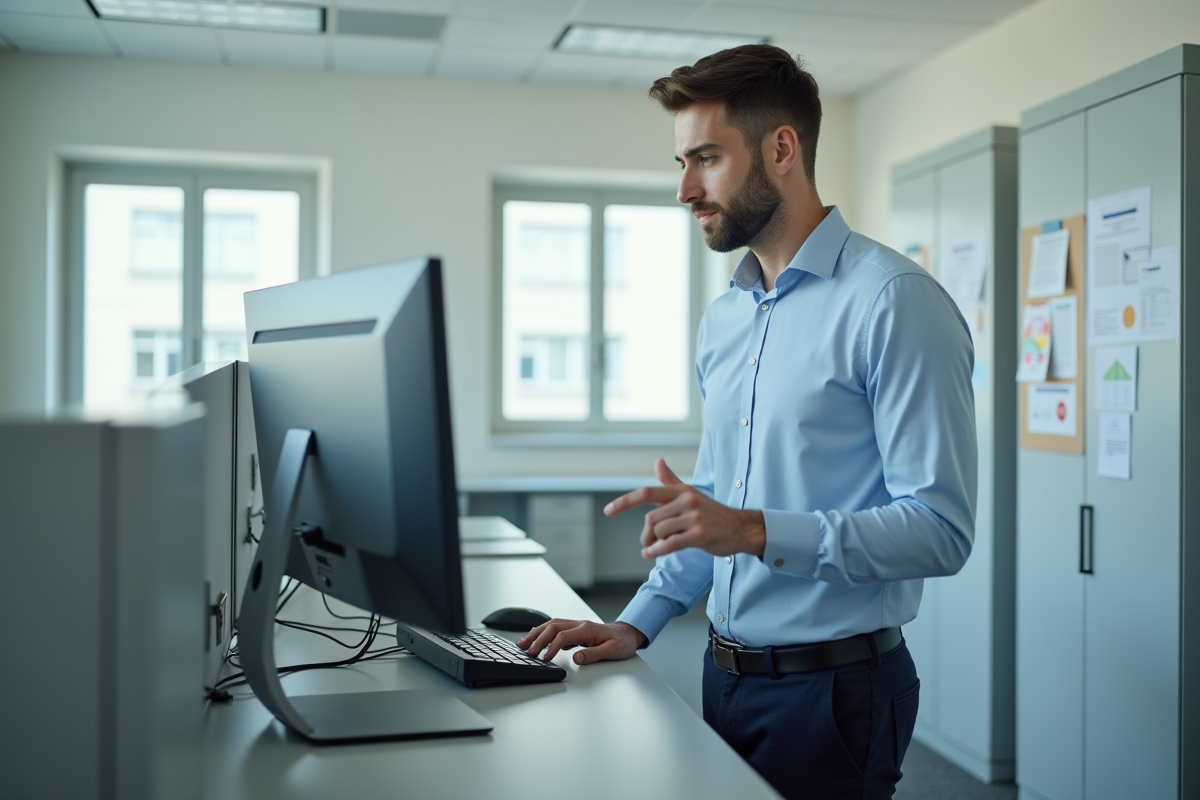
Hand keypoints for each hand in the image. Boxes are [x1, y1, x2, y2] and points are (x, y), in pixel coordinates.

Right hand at [517, 619, 646, 664]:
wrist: (629, 634)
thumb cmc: (623, 643)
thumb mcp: (612, 651)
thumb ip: (593, 654)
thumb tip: (576, 658)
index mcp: (587, 629)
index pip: (563, 636)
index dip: (551, 647)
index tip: (544, 659)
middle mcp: (580, 624)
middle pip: (553, 627)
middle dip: (537, 638)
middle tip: (526, 651)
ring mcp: (577, 625)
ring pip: (552, 625)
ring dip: (537, 633)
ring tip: (523, 643)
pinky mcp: (576, 630)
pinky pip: (556, 628)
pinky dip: (544, 633)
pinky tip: (536, 638)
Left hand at [603, 458, 765, 558]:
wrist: (741, 528)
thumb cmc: (713, 514)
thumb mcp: (691, 494)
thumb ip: (671, 481)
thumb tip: (657, 461)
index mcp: (682, 490)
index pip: (647, 493)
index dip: (625, 502)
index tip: (608, 511)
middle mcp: (687, 500)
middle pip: (651, 518)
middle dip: (646, 533)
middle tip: (648, 542)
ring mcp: (694, 517)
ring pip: (659, 531)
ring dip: (653, 544)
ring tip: (656, 548)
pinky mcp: (700, 534)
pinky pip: (669, 544)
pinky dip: (657, 551)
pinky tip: (651, 554)